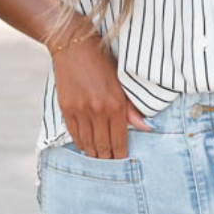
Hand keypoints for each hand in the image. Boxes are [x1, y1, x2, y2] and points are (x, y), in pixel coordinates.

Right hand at [52, 31, 153, 157]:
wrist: (73, 45)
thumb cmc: (102, 62)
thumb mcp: (121, 82)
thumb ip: (132, 108)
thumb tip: (146, 128)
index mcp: (116, 104)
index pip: (120, 140)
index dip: (121, 155)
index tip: (123, 164)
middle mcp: (98, 110)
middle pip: (103, 146)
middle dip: (107, 160)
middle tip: (111, 168)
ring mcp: (81, 111)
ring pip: (88, 143)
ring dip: (93, 154)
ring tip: (98, 161)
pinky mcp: (66, 108)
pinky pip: (74, 134)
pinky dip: (80, 143)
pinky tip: (84, 147)